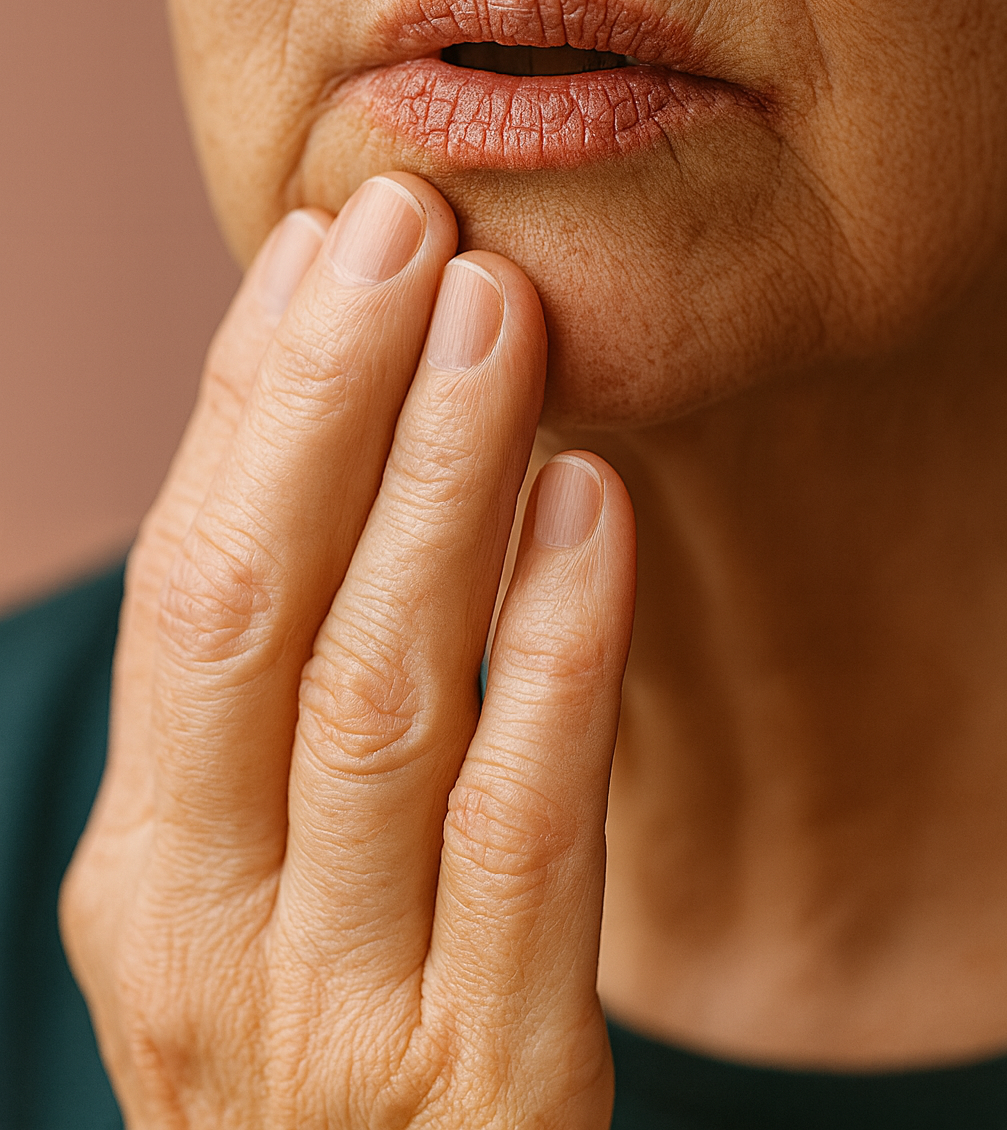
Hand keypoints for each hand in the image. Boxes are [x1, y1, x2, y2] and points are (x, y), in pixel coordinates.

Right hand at [61, 173, 635, 1128]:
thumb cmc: (318, 1045)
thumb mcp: (254, 884)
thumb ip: (283, 701)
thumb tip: (335, 438)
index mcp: (148, 863)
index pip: (187, 580)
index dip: (252, 402)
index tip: (324, 246)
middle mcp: (214, 932)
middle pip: (257, 609)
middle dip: (328, 402)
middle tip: (408, 229)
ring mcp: (349, 1012)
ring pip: (384, 696)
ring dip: (441, 485)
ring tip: (502, 317)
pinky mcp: (497, 1079)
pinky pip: (526, 833)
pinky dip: (555, 654)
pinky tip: (589, 505)